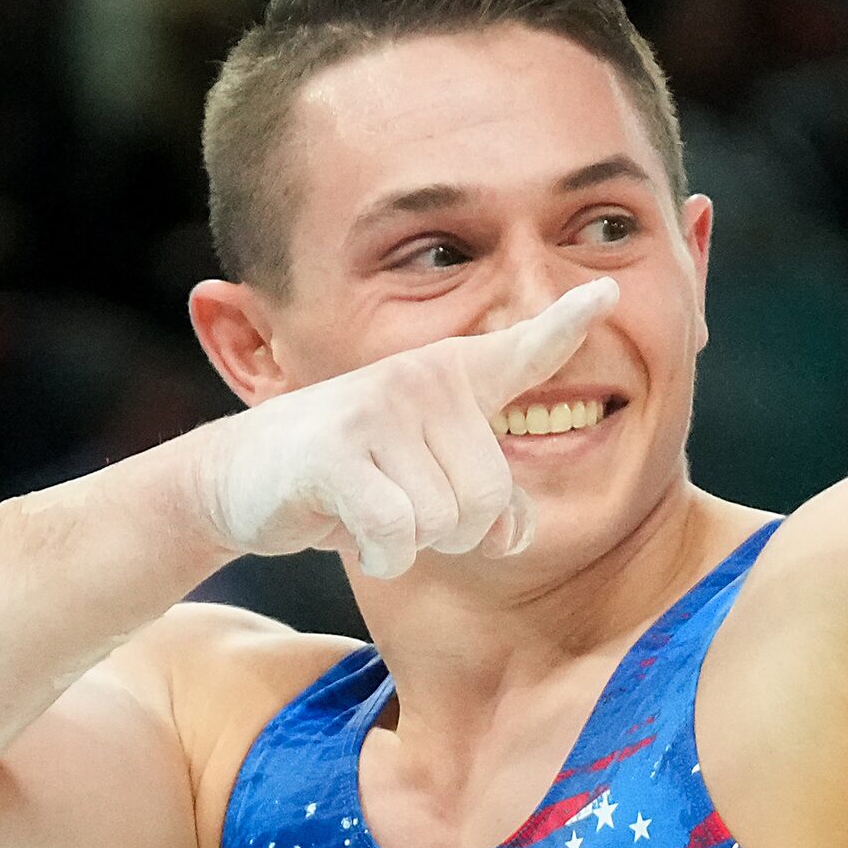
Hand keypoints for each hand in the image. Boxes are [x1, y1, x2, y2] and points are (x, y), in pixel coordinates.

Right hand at [186, 278, 618, 574]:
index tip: (608, 292)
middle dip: (451, 531)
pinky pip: (398, 534)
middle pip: (489, 498)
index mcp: (452, 377)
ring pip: (446, 523)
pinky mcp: (340, 451)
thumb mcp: (426, 480)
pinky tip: (350, 531)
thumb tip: (513, 535)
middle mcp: (422, 379)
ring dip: (410, 543)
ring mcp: (380, 408)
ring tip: (370, 508)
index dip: (568, 323)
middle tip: (399, 505)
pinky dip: (381, 555)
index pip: (523, 349)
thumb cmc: (348, 478)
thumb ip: (486, 501)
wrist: (238, 478)